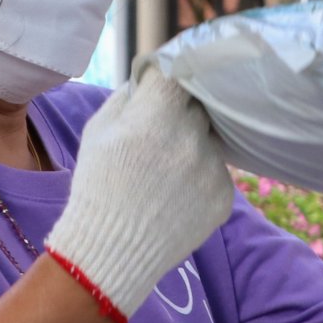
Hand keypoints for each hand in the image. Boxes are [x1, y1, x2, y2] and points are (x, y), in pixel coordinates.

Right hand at [44, 64, 234, 322]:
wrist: (111, 252)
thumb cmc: (97, 185)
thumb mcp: (98, 130)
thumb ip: (129, 96)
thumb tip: (152, 78)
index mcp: (159, 113)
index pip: (180, 71)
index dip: (168, 77)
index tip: (162, 86)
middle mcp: (192, 135)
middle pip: (197, 105)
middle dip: (179, 113)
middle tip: (157, 136)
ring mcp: (213, 167)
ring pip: (209, 139)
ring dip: (192, 146)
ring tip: (164, 173)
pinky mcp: (225, 195)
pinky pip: (216, 171)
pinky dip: (199, 177)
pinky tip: (175, 195)